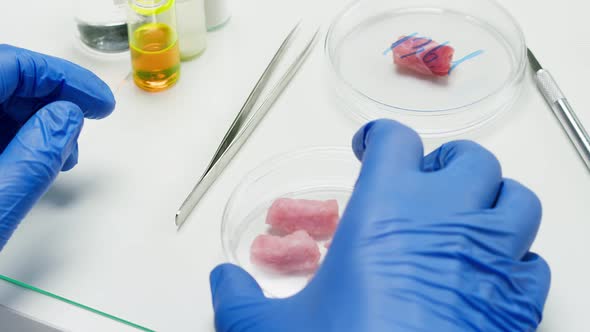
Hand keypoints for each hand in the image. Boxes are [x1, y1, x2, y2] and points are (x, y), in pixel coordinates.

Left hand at [0, 44, 114, 249]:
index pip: (7, 64)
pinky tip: (35, 158)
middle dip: (51, 100)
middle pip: (2, 80)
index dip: (59, 76)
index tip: (96, 99)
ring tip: (64, 153)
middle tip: (87, 123)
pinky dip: (16, 136)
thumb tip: (68, 116)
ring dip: (36, 120)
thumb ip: (36, 153)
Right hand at [209, 119, 550, 330]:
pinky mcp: (517, 304)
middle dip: (446, 164)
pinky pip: (533, 262)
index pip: (396, 141)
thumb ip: (239, 300)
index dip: (380, 136)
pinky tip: (488, 272)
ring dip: (493, 201)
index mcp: (385, 212)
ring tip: (466, 216)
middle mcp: (447, 223)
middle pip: (470, 161)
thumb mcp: (271, 330)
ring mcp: (490, 261)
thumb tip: (223, 282)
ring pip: (517, 201)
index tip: (371, 145)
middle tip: (423, 183)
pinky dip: (516, 259)